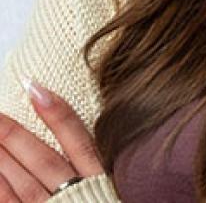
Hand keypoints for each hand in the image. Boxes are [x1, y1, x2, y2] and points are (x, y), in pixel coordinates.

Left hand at [0, 77, 103, 200]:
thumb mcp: (119, 181)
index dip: (58, 113)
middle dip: (15, 136)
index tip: (35, 88)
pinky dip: (1, 190)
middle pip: (44, 160)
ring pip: (25, 184)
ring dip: (3, 159)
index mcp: (101, 181)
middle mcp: (76, 196)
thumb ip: (105, 157)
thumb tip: (110, 129)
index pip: (79, 142)